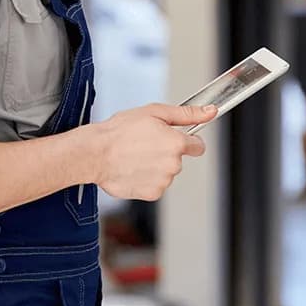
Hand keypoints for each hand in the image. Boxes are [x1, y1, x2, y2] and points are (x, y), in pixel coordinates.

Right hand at [92, 103, 217, 200]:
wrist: (95, 154)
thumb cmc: (119, 131)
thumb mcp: (154, 112)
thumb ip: (186, 114)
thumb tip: (210, 112)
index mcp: (177, 143)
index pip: (197, 145)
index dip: (186, 140)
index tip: (174, 138)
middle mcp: (174, 165)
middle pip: (178, 159)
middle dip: (166, 152)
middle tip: (144, 143)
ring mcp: (164, 181)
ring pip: (166, 172)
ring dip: (155, 166)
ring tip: (134, 156)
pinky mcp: (152, 194)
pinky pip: (155, 185)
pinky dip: (146, 179)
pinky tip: (132, 168)